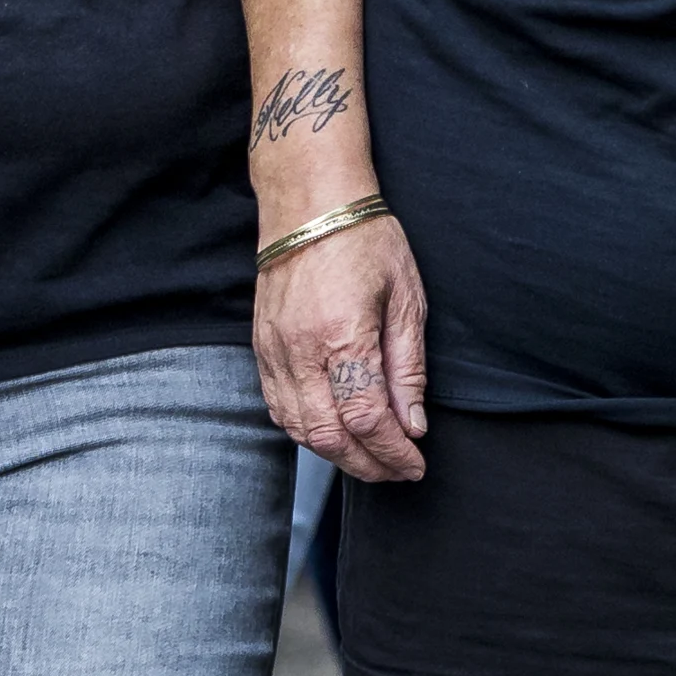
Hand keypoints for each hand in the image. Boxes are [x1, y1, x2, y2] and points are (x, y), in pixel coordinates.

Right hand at [254, 215, 428, 481]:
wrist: (310, 204)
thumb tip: (413, 423)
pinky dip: (306, 431)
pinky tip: (332, 433)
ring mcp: (274, 352)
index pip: (367, 419)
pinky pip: (278, 408)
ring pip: (298, 429)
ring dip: (335, 454)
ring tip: (370, 458)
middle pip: (328, 436)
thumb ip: (408, 367)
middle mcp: (300, 351)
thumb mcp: (407, 298)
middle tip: (396, 471)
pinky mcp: (260, 349)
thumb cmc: (366, 240)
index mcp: (342, 336)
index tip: (415, 465)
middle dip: (366, 464)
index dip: (393, 452)